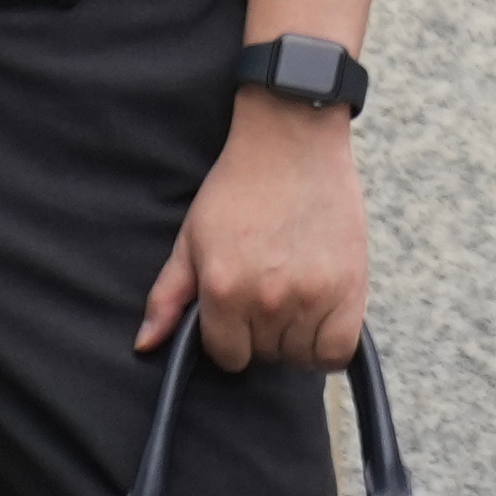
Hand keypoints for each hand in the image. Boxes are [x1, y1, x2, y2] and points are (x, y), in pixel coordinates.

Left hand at [140, 97, 369, 372]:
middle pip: (265, 356)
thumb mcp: (192, 237)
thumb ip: (167, 297)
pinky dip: (329, 345)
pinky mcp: (350, 287)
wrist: (294, 140)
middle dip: (264, 332)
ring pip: (300, 356)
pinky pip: (338, 351)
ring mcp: (310, 294)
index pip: (228, 356)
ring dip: (297, 335)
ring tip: (296, 294)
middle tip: (270, 290)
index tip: (240, 310)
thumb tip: (144, 346)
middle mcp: (265, 299)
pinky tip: (322, 315)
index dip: (232, 335)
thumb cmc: (239, 186)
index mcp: (222, 290)